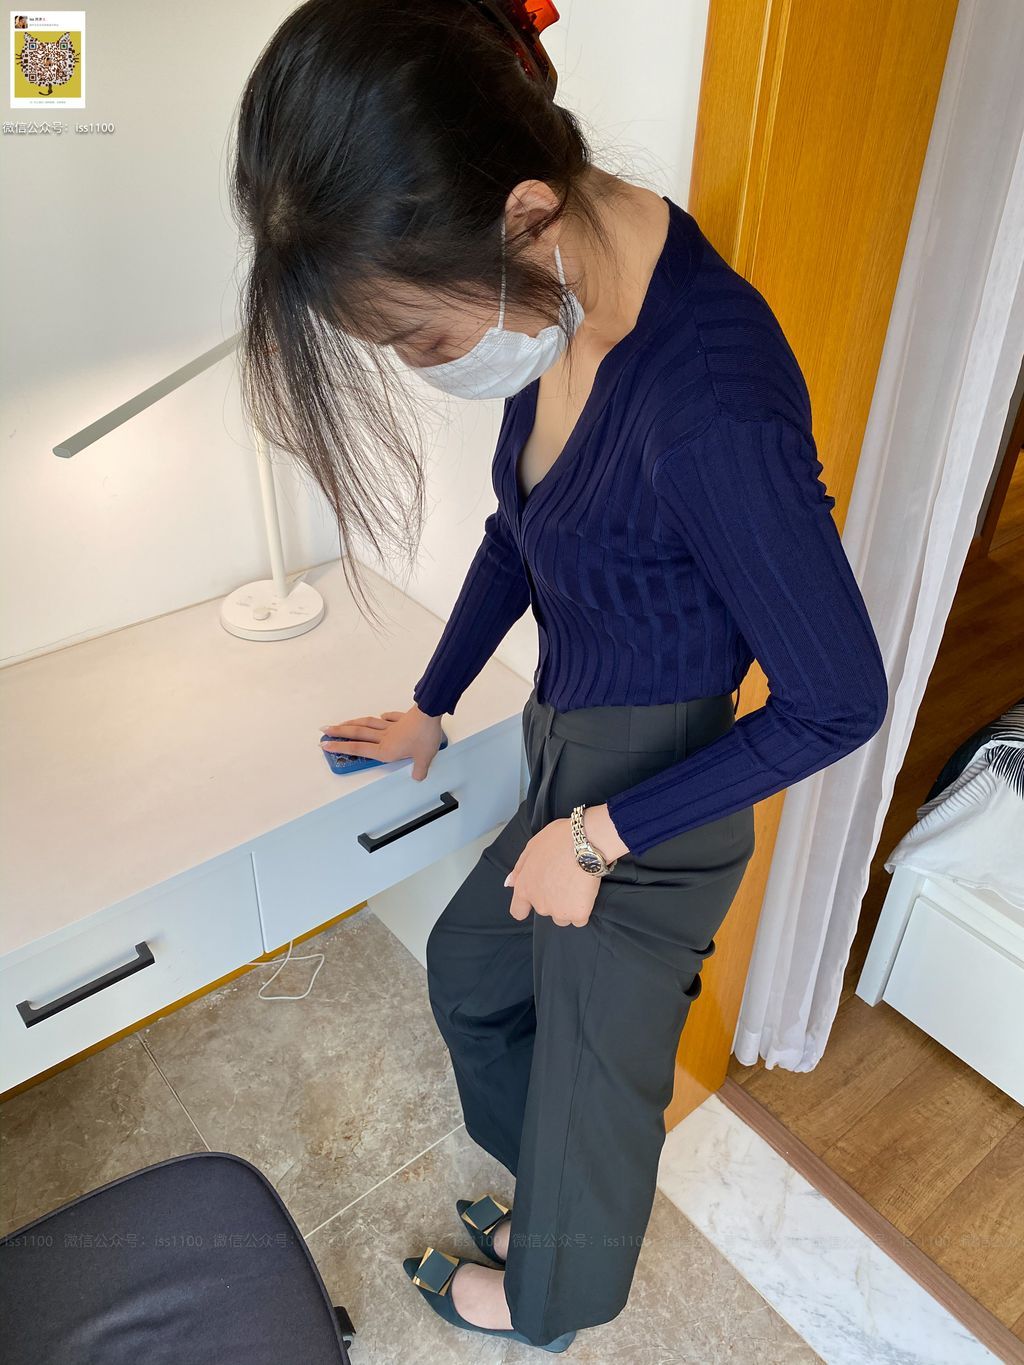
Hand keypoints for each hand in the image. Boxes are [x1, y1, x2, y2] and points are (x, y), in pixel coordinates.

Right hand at [320, 703, 443, 780]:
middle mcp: (385, 737)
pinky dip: (384, 717)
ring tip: (343, 723)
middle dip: (339, 732)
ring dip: (353, 723)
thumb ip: (419, 770)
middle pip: (357, 734)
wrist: (430, 713)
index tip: (326, 745)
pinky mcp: (401, 718)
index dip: (340, 748)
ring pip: (368, 724)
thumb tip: (417, 777)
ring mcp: (392, 726)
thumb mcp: (424, 759)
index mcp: (386, 750)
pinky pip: (390, 718)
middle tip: (325, 731)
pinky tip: (381, 716)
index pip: (358, 749)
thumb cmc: (425, 735)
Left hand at [504, 818, 601, 926]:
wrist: (585, 843)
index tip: (534, 901)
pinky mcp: (578, 914)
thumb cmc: (559, 840)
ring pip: (563, 917)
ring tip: (576, 886)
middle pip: (545, 911)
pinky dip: (583, 908)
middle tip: (564, 880)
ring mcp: (559, 911)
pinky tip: (585, 892)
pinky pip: (580, 919)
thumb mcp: (532, 848)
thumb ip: (519, 869)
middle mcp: (539, 904)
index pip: (518, 911)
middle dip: (553, 900)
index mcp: (525, 888)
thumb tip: (509, 883)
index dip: (526, 907)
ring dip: (568, 907)